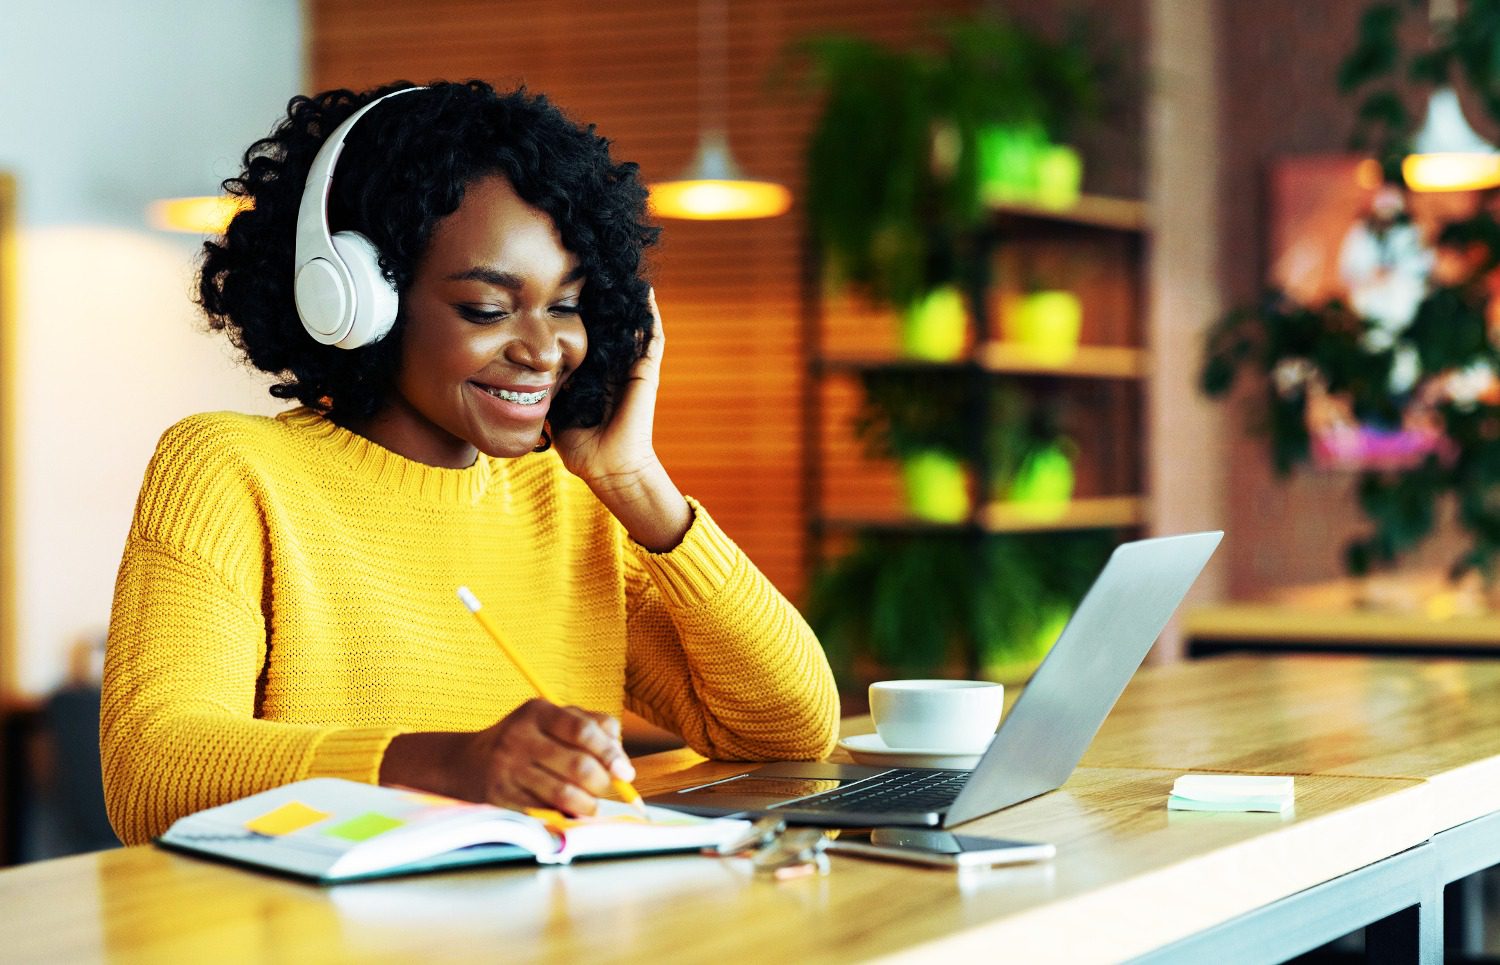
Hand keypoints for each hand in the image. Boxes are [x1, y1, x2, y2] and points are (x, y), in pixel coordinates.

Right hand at [380, 699, 636, 814]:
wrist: (466, 763)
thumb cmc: (525, 739)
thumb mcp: (552, 719)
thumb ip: (592, 726)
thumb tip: (621, 758)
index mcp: (537, 711)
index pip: (583, 731)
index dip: (611, 753)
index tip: (625, 772)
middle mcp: (520, 737)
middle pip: (578, 765)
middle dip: (602, 784)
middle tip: (608, 790)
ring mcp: (508, 768)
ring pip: (563, 793)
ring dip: (586, 805)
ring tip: (591, 807)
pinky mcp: (500, 796)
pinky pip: (544, 810)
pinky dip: (563, 815)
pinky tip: (568, 813)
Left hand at [554, 287, 664, 491]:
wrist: (608, 467)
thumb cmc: (581, 447)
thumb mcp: (555, 410)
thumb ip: (543, 390)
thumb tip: (518, 373)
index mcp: (593, 376)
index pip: (585, 339)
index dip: (577, 316)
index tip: (562, 289)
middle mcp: (614, 369)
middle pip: (608, 327)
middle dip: (601, 302)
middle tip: (590, 270)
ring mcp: (632, 369)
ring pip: (631, 327)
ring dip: (627, 302)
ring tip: (619, 272)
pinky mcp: (646, 373)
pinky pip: (652, 338)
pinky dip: (649, 315)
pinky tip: (644, 291)